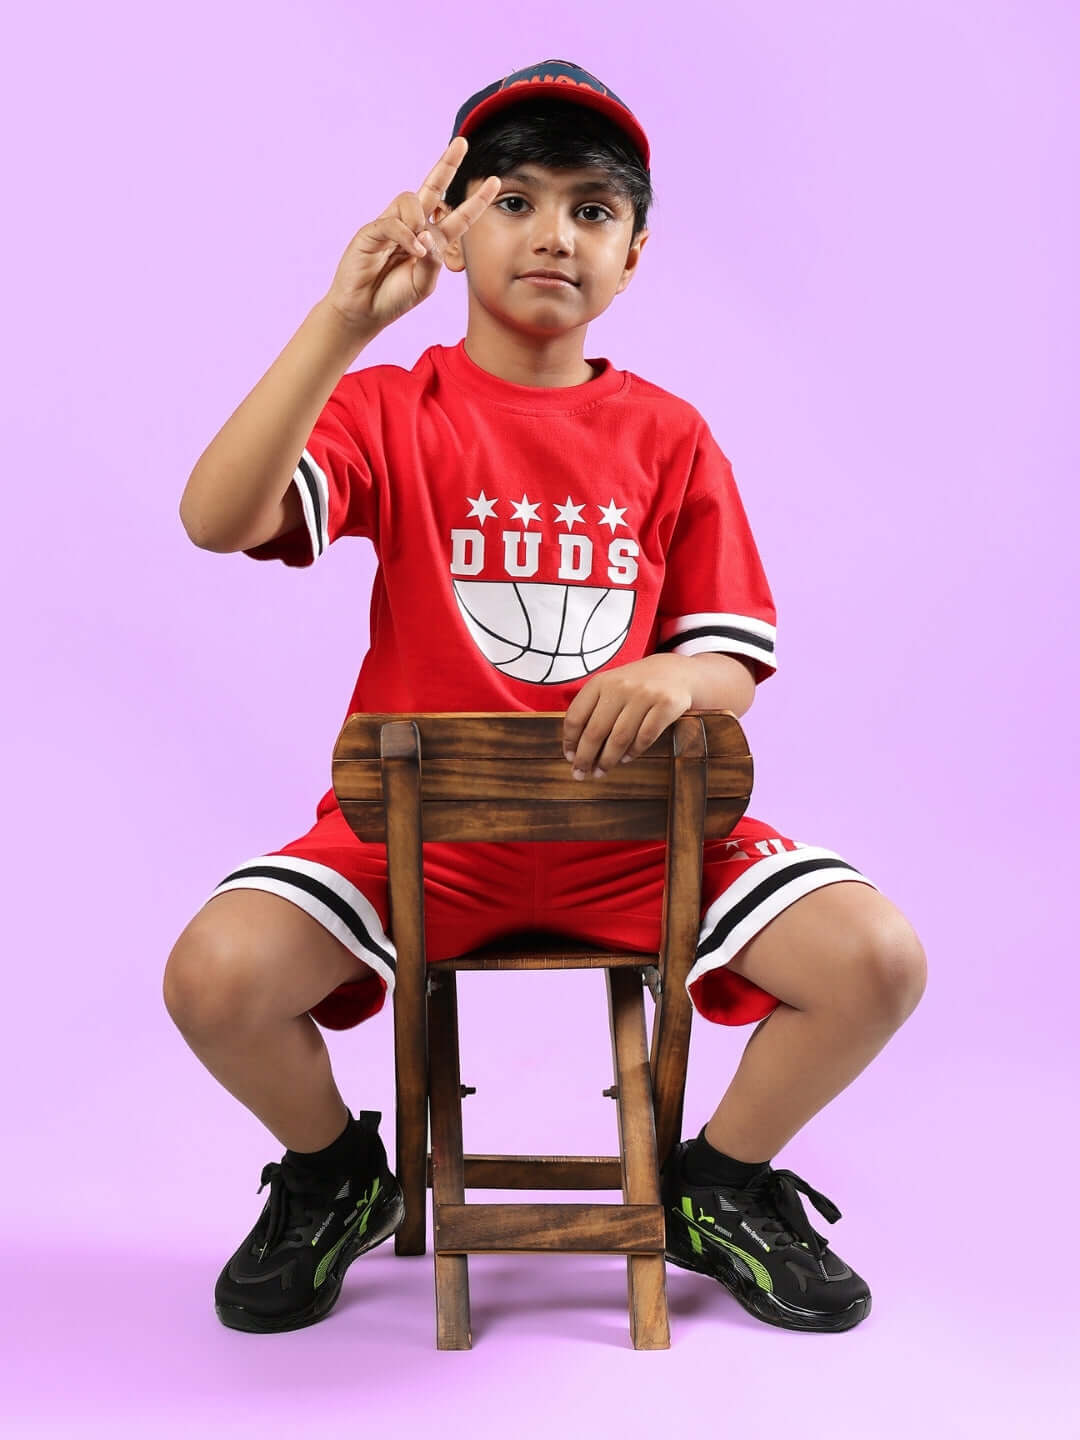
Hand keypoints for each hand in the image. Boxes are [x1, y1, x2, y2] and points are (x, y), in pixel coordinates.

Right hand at [323, 136, 499, 333]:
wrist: (363, 312)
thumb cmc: (394, 298)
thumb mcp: (424, 284)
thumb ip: (434, 260)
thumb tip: (428, 233)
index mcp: (430, 240)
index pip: (456, 216)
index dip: (475, 201)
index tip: (494, 181)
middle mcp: (412, 226)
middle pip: (432, 187)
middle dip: (447, 164)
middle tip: (462, 142)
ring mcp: (391, 225)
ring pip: (411, 201)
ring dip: (419, 222)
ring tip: (417, 250)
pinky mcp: (371, 231)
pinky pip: (393, 222)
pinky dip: (406, 236)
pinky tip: (412, 251)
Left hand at [562, 655, 694, 778]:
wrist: (675, 672)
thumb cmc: (636, 687)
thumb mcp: (611, 688)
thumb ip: (593, 710)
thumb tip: (576, 749)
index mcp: (600, 682)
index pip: (576, 716)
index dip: (570, 741)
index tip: (569, 757)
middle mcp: (620, 686)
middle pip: (595, 731)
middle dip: (585, 758)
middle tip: (581, 773)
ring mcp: (645, 694)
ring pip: (619, 738)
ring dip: (607, 760)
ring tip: (601, 771)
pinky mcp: (666, 704)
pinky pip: (645, 737)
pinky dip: (633, 752)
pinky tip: (625, 758)